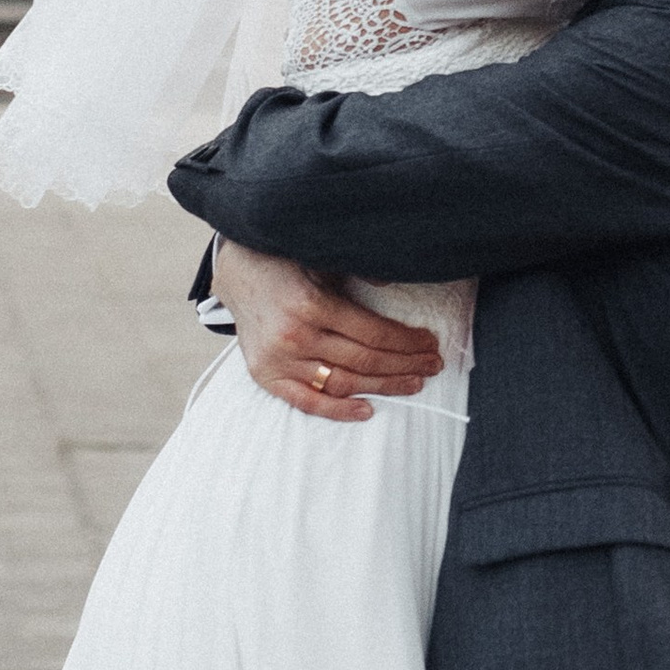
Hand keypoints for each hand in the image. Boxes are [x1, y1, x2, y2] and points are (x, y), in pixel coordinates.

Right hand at [212, 241, 442, 421]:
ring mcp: (280, 360)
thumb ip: (357, 271)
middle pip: (364, 361)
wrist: (236, 274)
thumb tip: (393, 284)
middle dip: (405, 364)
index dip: (407, 342)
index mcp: (312, 305)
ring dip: (384, 387)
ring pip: (343, 383)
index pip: (373, 334)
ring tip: (413, 384)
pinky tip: (368, 410)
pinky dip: (338, 411)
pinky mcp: (266, 376)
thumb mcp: (321, 257)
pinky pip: (307, 402)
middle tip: (432, 365)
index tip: (429, 343)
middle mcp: (296, 336)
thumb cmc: (285, 263)